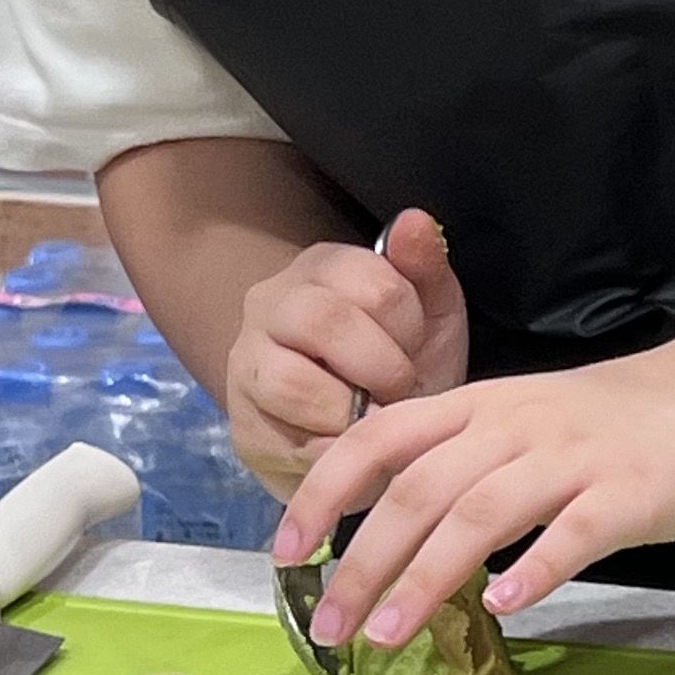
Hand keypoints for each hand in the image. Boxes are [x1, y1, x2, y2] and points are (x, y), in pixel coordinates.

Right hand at [225, 209, 466, 499]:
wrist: (365, 428)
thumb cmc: (401, 359)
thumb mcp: (430, 314)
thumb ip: (425, 269)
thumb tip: (415, 221)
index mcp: (323, 267)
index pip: (373, 285)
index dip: (409, 328)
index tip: (416, 350)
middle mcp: (271, 305)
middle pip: (323, 322)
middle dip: (380, 368)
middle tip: (401, 391)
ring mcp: (248, 366)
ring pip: (290, 383)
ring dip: (349, 412)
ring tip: (372, 419)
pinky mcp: (243, 427)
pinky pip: (282, 441)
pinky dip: (329, 453)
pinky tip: (348, 448)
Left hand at [280, 346, 674, 647]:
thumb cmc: (624, 421)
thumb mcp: (530, 421)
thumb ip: (466, 463)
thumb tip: (390, 531)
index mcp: (485, 405)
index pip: (381, 438)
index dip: (324, 492)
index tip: (286, 552)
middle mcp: (519, 425)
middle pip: (419, 490)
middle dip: (362, 564)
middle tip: (330, 629)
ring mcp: (575, 458)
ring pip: (480, 514)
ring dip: (425, 578)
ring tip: (389, 636)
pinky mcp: (631, 493)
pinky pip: (573, 535)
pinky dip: (533, 571)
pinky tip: (503, 609)